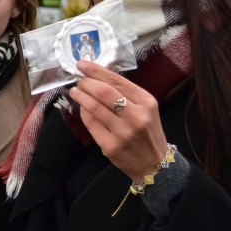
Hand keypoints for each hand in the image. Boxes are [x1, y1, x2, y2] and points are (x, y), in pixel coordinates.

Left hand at [68, 61, 168, 182]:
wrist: (155, 165)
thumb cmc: (147, 133)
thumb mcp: (145, 109)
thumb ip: (125, 94)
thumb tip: (97, 77)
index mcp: (146, 102)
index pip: (116, 80)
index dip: (96, 70)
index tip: (82, 64)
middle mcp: (136, 116)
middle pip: (103, 91)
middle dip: (86, 83)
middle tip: (79, 81)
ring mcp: (123, 132)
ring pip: (93, 107)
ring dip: (80, 96)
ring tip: (75, 91)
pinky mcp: (111, 146)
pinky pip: (91, 123)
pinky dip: (84, 113)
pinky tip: (82, 108)